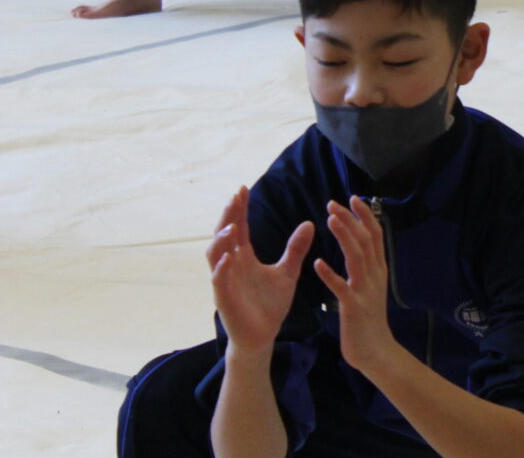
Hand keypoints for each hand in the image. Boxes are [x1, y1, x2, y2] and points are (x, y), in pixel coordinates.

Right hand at [208, 187, 313, 355]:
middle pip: (223, 235)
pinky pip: (219, 280)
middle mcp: (231, 265)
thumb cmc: (271, 304)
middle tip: (235, 197)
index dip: (239, 209)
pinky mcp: (224, 298)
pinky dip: (222, 268)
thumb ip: (295, 249)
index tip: (243, 189)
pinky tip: (229, 257)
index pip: (239, 227)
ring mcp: (225, 281)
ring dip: (221, 240)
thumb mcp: (288, 272)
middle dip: (228, 216)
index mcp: (244, 257)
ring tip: (232, 226)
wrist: (264, 335)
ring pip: (215, 255)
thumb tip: (309, 223)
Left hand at [313, 197, 398, 376]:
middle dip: (351, 219)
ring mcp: (365, 290)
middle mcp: (375, 275)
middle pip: (365, 240)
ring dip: (344, 237)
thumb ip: (365, 265)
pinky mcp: (354, 307)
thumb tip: (358, 242)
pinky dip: (330, 274)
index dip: (364, 215)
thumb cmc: (368, 318)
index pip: (375, 234)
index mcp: (378, 269)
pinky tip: (318, 263)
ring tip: (330, 220)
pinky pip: (341, 288)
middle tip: (333, 203)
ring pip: (356, 257)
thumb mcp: (371, 286)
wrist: (375, 350)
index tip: (352, 197)